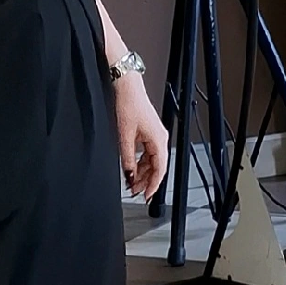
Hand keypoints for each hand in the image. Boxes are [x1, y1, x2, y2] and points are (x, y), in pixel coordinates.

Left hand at [115, 73, 168, 201]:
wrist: (127, 88)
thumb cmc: (129, 106)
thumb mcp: (125, 137)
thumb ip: (128, 159)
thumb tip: (129, 176)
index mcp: (158, 139)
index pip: (160, 169)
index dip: (154, 185)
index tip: (146, 196)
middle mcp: (160, 138)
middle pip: (157, 166)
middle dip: (146, 181)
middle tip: (135, 192)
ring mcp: (155, 135)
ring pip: (152, 161)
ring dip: (142, 173)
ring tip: (131, 183)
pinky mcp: (148, 132)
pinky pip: (147, 153)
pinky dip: (140, 163)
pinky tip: (132, 169)